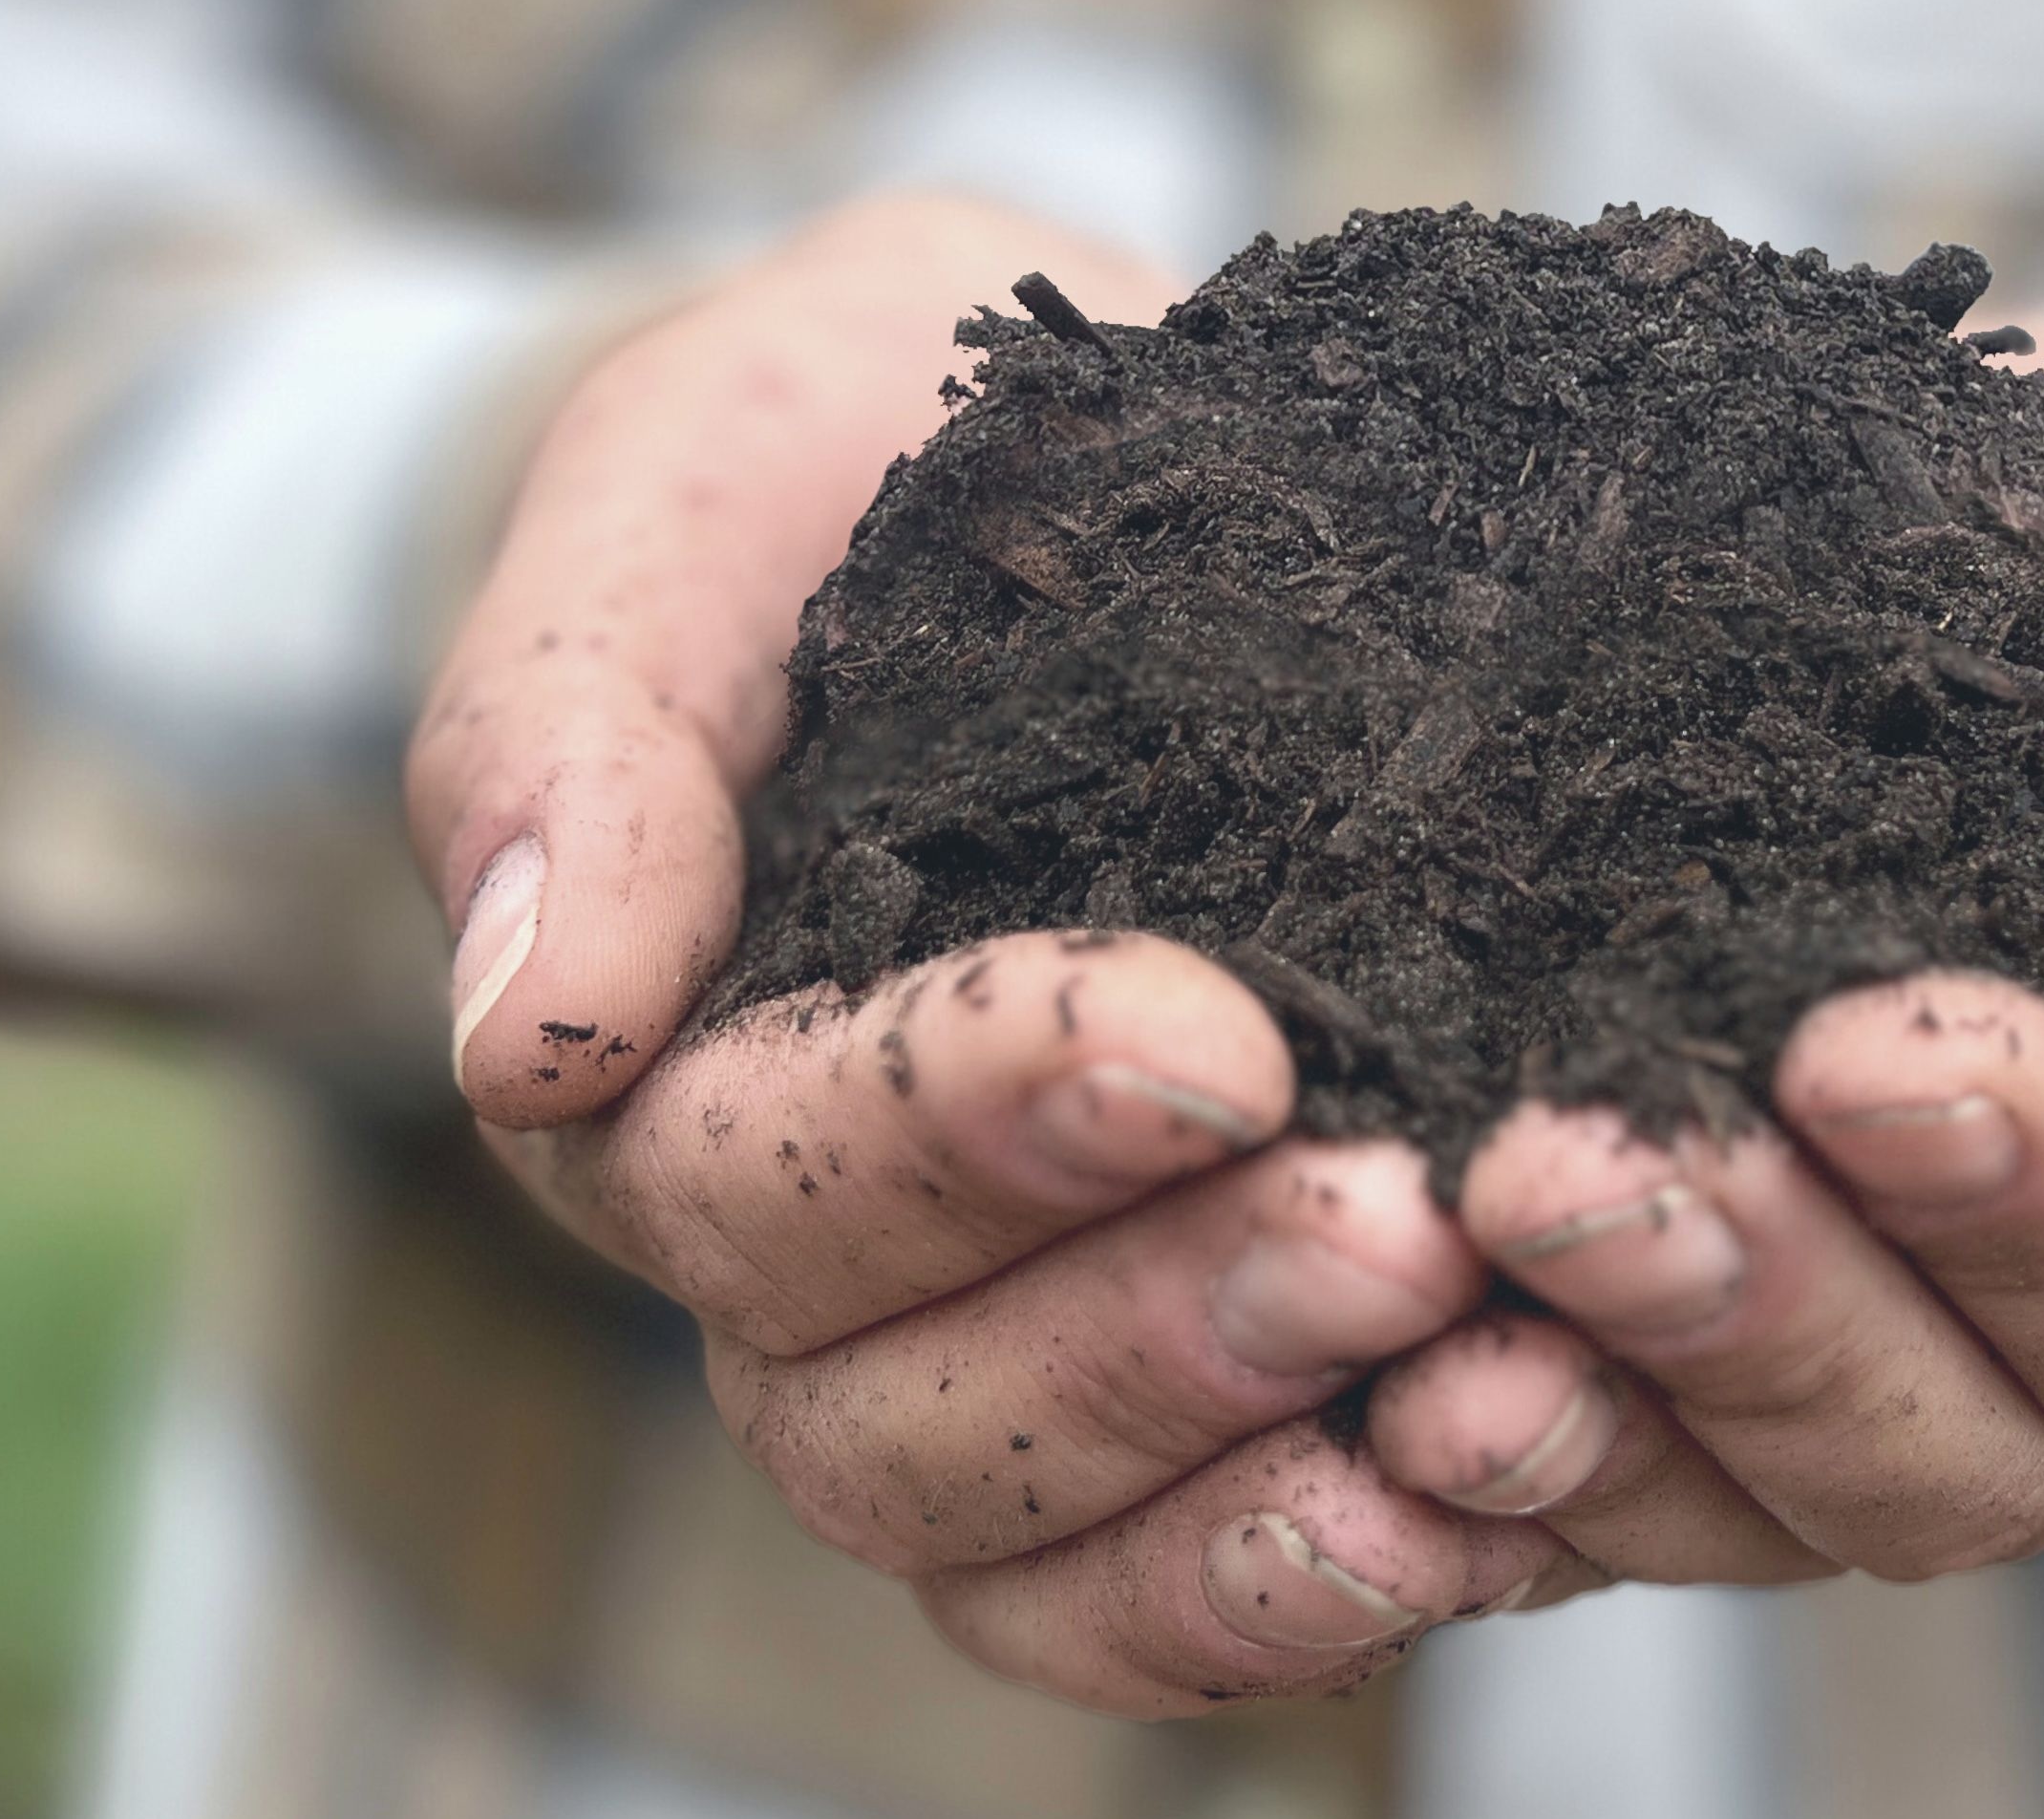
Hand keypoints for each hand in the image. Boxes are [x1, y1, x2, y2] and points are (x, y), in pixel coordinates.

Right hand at [407, 194, 1564, 1712]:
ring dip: (1259, 1490)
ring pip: (1046, 1551)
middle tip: (1398, 1224)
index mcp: (663, 1078)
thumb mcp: (693, 489)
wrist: (1068, 475)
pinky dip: (1346, 1572)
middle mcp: (814, 1268)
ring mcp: (1000, 1344)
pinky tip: (1515, 1488)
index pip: (753, 1184)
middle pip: (896, 1429)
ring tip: (1488, 1365)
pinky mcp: (1196, 1378)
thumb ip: (576, 726)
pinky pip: (1206, 1584)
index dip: (963, 1137)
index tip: (1210, 1042)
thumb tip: (528, 1026)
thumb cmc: (843, 460)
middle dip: (1148, 1336)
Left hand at [1359, 325, 2043, 1583]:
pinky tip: (1353, 1365)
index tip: (1876, 1041)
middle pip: (1950, 1449)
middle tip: (1572, 1165)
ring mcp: (1835, 1381)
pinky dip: (1463, 1457)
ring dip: (1590, 1388)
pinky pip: (1568, 1489)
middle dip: (1765, 1310)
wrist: (1997, 529)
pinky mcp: (1646, 1370)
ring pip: (1746, 1494)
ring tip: (1432, 1243)